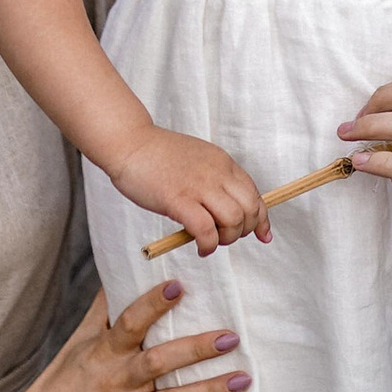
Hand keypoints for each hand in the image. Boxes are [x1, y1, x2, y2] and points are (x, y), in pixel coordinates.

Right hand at [17, 284, 247, 391]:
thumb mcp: (79, 340)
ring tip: (242, 380)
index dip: (153, 304)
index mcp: (104, 353)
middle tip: (231, 337)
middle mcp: (117, 383)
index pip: (130, 324)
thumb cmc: (62, 381)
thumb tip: (123, 269)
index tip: (179, 285)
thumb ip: (104, 308)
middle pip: (159, 363)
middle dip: (195, 349)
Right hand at [114, 124, 269, 256]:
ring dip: (226, 239)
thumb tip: (223, 210)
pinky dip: (208, 246)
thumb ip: (214, 180)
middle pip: (250, 209)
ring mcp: (198, 186)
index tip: (262, 234)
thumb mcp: (197, 161)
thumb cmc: (157, 156)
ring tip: (210, 242)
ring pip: (233, 221)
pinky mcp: (178, 199)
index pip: (254, 194)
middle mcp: (216, 173)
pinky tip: (200, 248)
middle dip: (244, 231)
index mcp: (223, 162)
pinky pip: (206, 230)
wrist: (129, 143)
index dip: (261, 219)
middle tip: (225, 237)